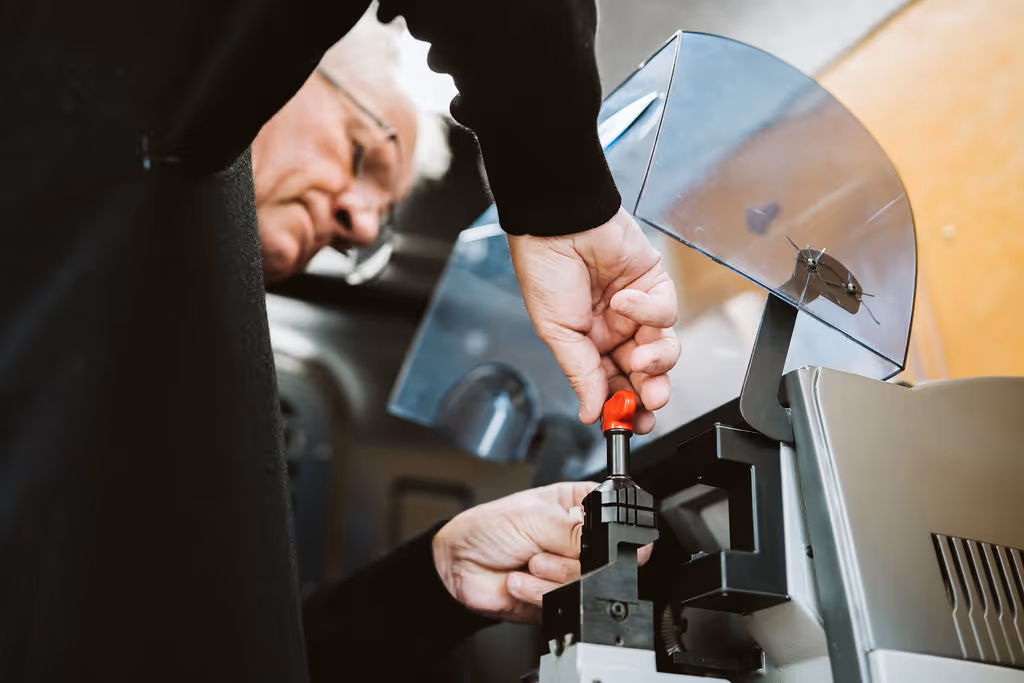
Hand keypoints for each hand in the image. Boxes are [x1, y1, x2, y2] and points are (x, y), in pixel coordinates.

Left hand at [432, 482, 651, 623]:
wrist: (458, 564)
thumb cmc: (488, 528)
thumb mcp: (534, 517)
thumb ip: (577, 531)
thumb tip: (612, 541)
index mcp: (579, 506)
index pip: (616, 518)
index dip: (614, 532)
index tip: (592, 540)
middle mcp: (579, 539)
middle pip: (605, 558)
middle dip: (569, 559)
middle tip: (541, 551)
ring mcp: (569, 570)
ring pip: (586, 583)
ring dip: (550, 577)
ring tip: (527, 563)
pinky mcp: (558, 598)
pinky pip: (564, 603)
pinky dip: (538, 594)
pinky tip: (521, 581)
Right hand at [508, 207, 679, 433]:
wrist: (558, 223)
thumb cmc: (545, 269)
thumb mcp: (556, 332)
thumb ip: (580, 373)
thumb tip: (590, 413)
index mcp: (588, 344)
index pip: (612, 385)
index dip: (623, 407)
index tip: (629, 426)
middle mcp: (615, 329)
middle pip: (643, 373)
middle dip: (650, 392)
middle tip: (649, 404)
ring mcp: (638, 308)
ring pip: (663, 348)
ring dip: (656, 361)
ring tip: (641, 358)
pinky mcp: (655, 284)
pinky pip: (666, 311)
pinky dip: (648, 311)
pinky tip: (623, 301)